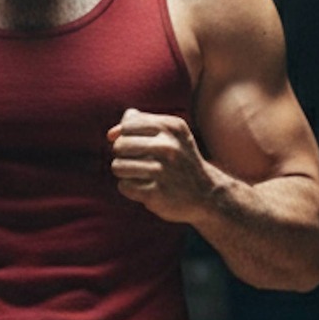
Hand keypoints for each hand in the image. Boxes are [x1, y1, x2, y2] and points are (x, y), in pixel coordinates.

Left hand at [107, 107, 213, 222]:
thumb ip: (140, 125)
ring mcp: (163, 171)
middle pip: (119, 145)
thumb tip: (111, 134)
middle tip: (137, 163)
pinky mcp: (157, 193)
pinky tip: (145, 189)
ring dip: (124, 173)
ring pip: (117, 166)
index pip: (127, 126)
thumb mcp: (170, 136)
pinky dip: (130, 189)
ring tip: (138, 175)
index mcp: (171, 127)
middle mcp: (168, 146)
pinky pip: (124, 186)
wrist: (207, 194)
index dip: (124, 137)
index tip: (136, 146)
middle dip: (122, 156)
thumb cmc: (180, 161)